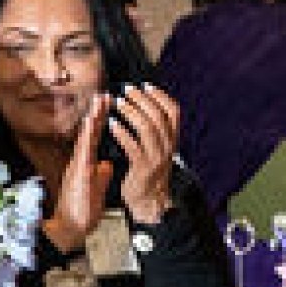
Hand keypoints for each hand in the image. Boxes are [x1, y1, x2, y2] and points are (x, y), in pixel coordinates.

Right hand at [44, 92, 115, 250]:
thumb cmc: (81, 211)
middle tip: (104, 93)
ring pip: (86, 137)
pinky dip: (88, 135)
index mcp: (86, 164)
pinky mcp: (78, 173)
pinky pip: (84, 151)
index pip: (95, 137)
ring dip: (93, 118)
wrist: (71, 228)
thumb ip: (101, 175)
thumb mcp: (96, 188)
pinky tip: (91, 123)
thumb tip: (107, 165)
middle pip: (90, 132)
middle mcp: (80, 161)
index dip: (102, 119)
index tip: (108, 103)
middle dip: (97, 112)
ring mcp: (78, 166)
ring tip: (99, 100)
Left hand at [106, 84, 183, 225]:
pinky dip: (121, 132)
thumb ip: (155, 129)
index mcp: (173, 139)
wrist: (148, 200)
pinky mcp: (143, 168)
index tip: (145, 85)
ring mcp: (157, 158)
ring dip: (131, 112)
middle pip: (158, 116)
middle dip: (142, 100)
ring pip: (147, 128)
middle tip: (126, 90)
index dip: (160, 96)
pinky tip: (111, 124)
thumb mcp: (157, 147)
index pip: (174, 111)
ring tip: (118, 103)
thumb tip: (147, 103)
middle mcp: (169, 146)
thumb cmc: (147, 170)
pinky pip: (133, 146)